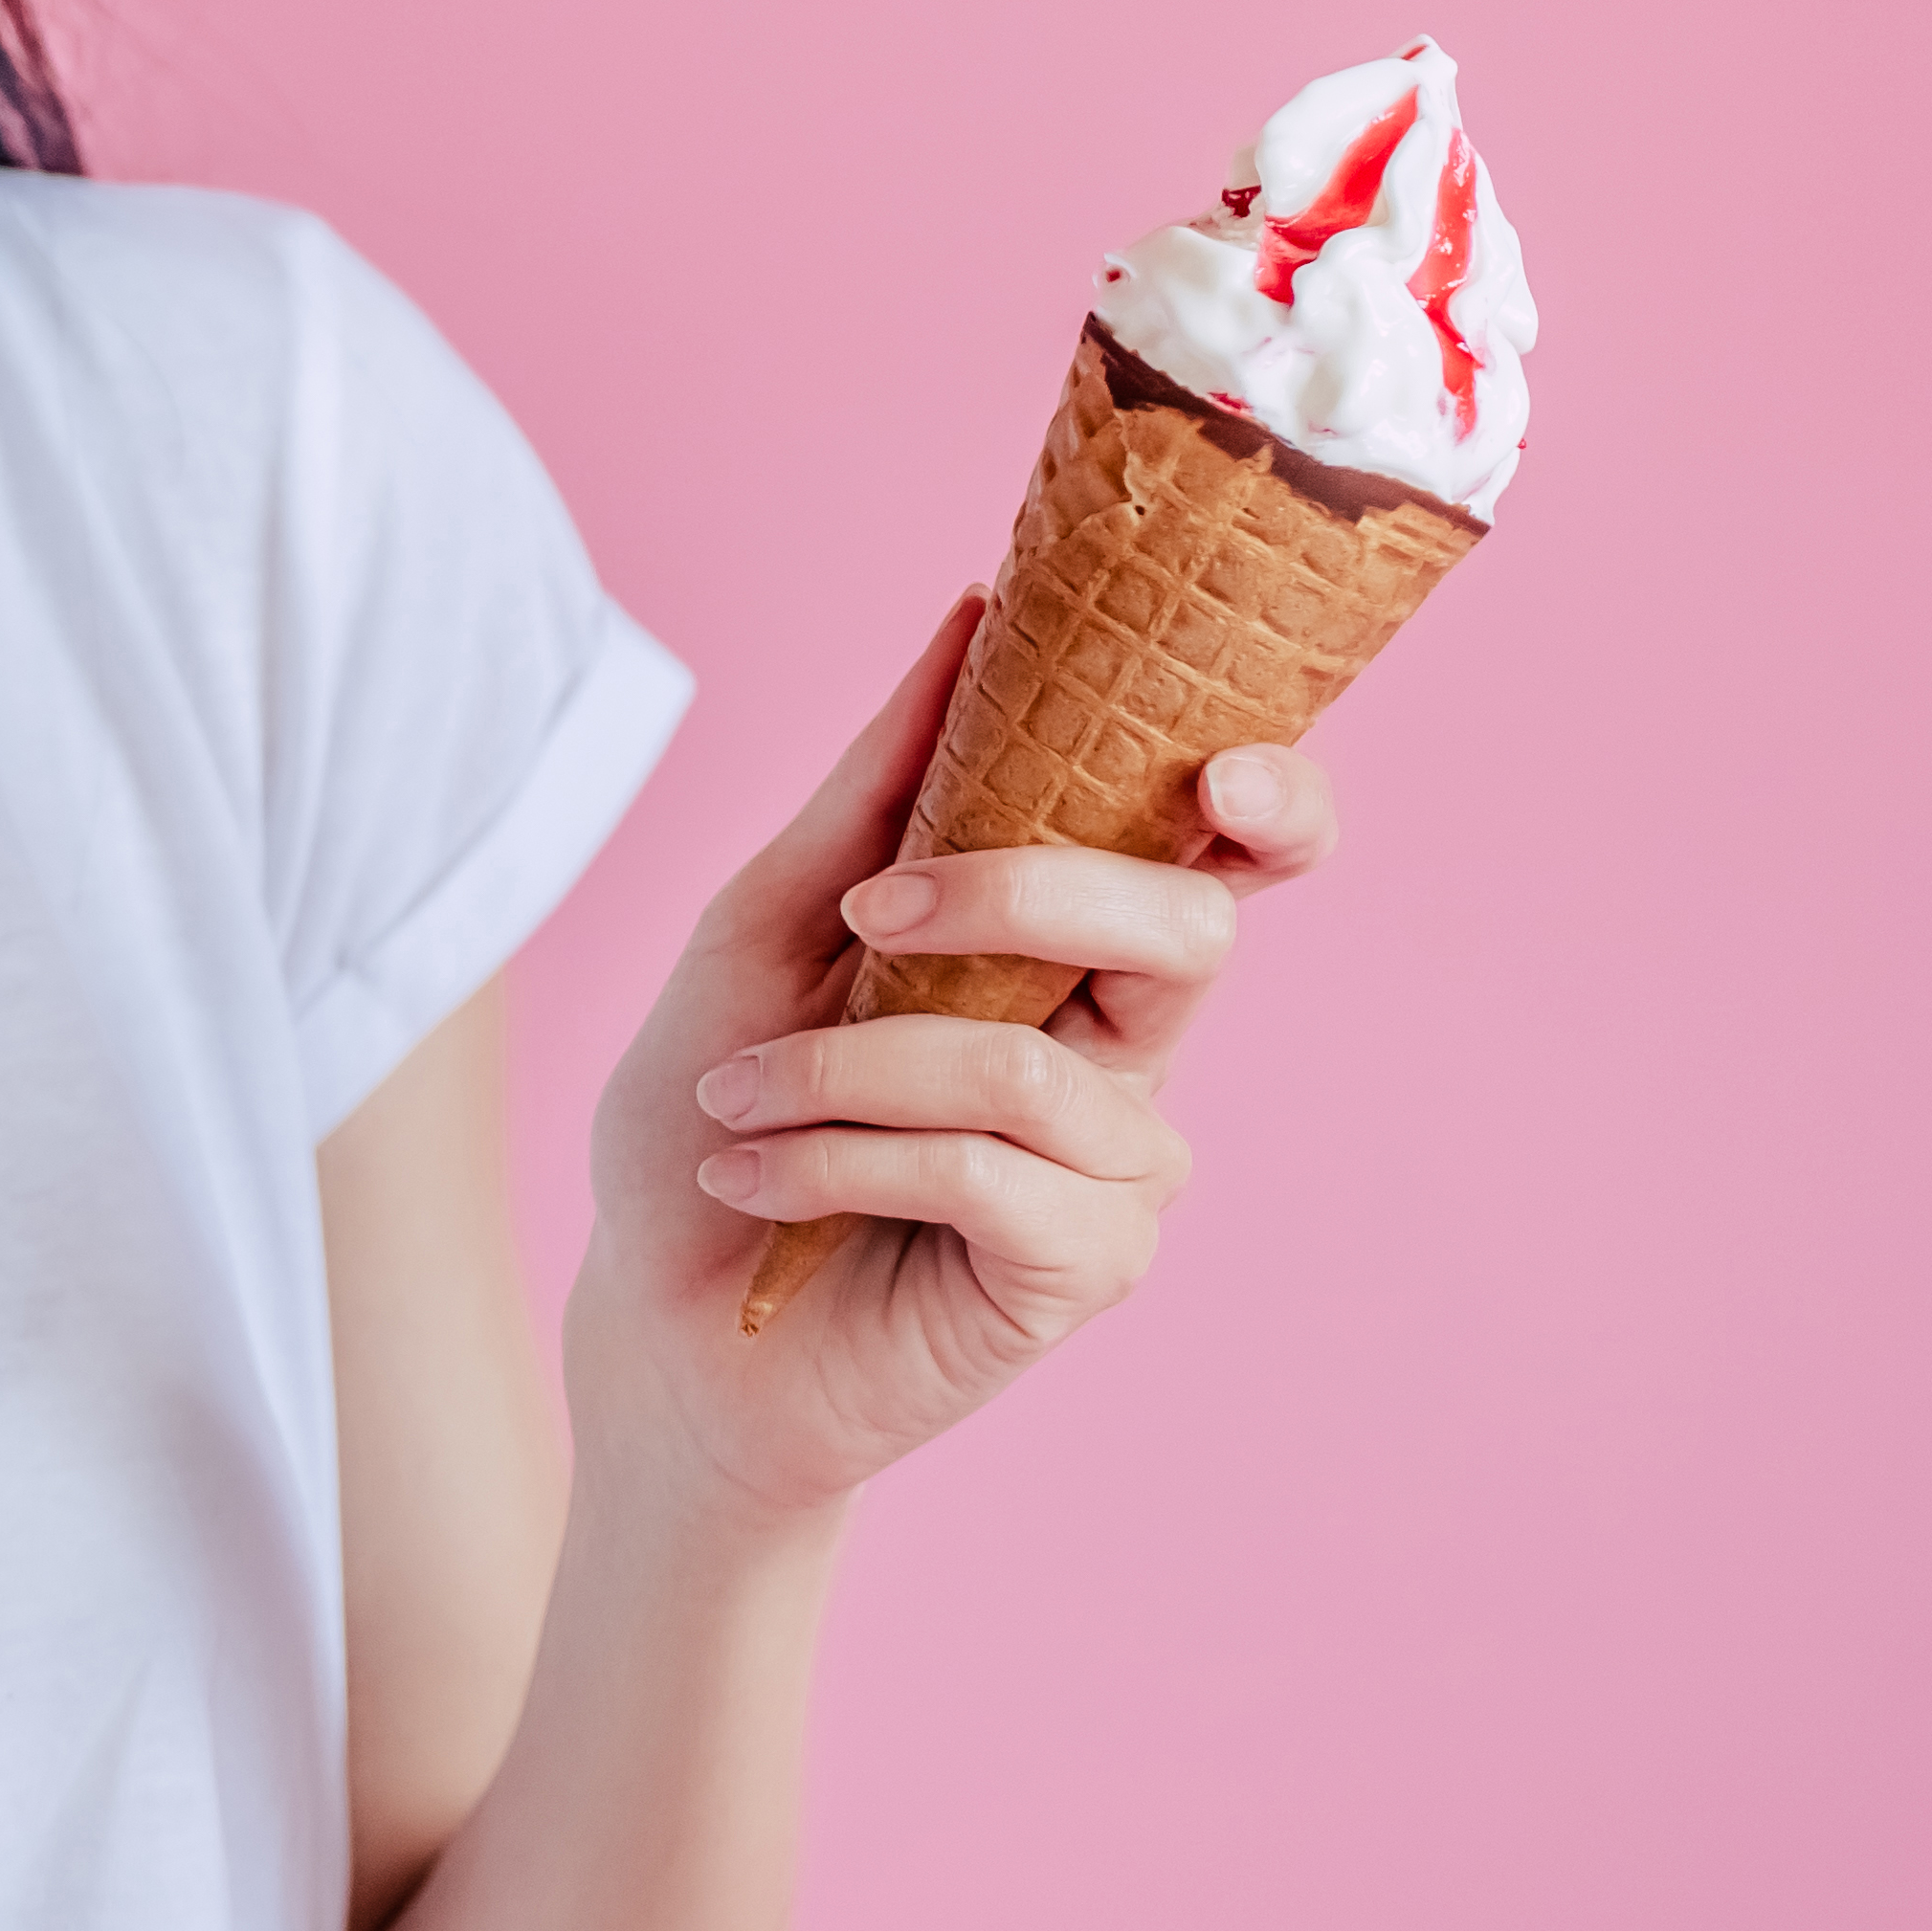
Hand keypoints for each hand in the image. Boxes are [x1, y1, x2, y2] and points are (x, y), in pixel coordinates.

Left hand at [565, 594, 1342, 1524]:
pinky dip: (840, 1156)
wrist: (656, 1311)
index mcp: (1068, 947)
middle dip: (1023, 891)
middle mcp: (1122, 1048)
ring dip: (843, 1066)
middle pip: (1184, 926)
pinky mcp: (1084, 1268)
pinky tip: (757, 1181)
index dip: (1275, 801)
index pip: (1231, 856)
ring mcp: (1120, 1166)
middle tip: (867, 910)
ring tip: (738, 1102)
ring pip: (1029, 1063)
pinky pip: (982, 1170)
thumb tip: (969, 620)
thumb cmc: (715, 1112)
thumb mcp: (762, 927)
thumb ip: (873, 792)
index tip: (1222, 761)